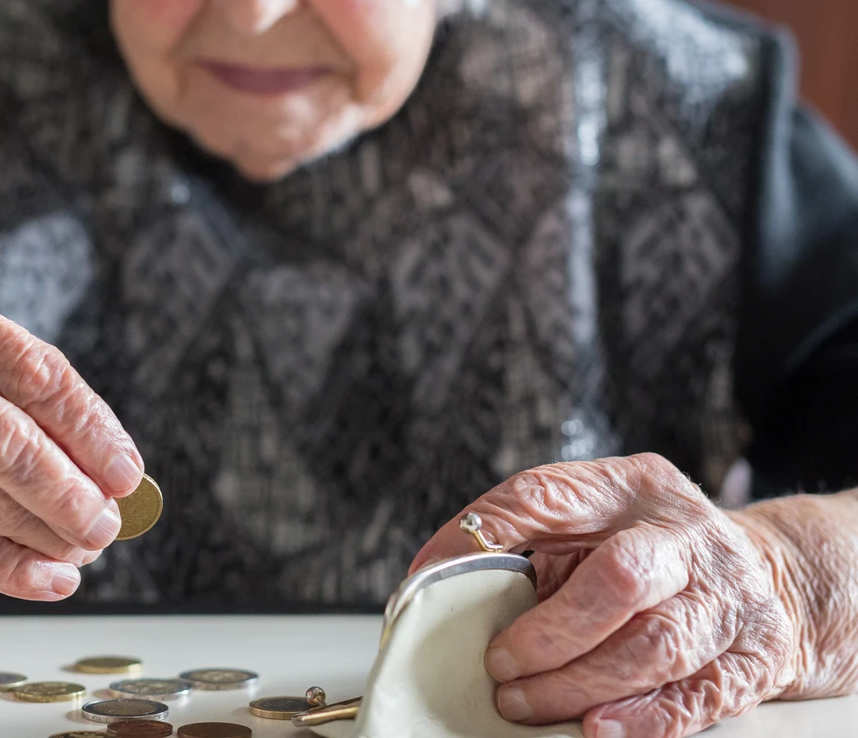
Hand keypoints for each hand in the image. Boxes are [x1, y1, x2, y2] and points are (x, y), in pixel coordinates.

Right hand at [0, 289, 142, 600]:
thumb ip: (40, 404)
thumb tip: (114, 475)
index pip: (28, 371)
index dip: (87, 427)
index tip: (126, 471)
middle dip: (66, 490)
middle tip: (108, 521)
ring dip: (48, 534)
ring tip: (87, 544)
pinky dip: (13, 569)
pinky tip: (53, 576)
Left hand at [410, 453, 802, 737]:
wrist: (768, 576)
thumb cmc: (647, 551)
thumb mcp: (590, 522)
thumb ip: (522, 539)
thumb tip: (432, 576)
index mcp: (630, 488)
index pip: (546, 494)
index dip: (484, 534)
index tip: (433, 576)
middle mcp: (685, 535)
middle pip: (619, 578)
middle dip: (548, 632)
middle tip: (499, 664)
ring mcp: (727, 596)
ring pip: (655, 645)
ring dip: (578, 683)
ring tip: (524, 703)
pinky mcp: (752, 656)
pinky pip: (697, 695)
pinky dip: (643, 719)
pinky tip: (596, 727)